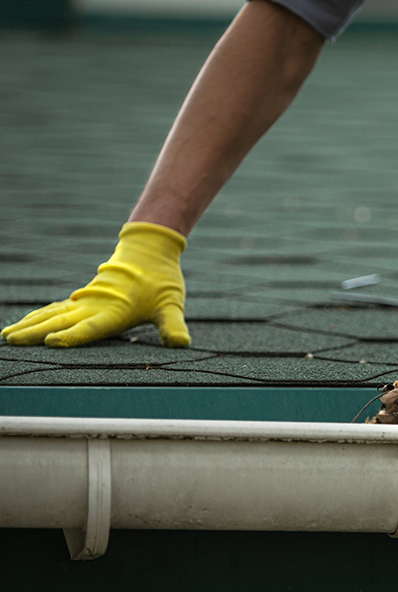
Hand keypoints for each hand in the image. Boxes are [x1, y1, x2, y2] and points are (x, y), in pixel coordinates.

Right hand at [2, 222, 190, 347]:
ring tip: (6, 337)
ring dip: (29, 325)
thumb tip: (182, 343)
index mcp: (116, 311)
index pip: (92, 327)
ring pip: (53, 314)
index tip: (52, 342)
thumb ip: (173, 325)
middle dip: (36, 333)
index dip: (73, 335)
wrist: (149, 251)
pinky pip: (55, 309)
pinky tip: (22, 325)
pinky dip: (37, 317)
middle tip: (11, 341)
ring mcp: (86, 301)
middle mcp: (96, 306)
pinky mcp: (83, 299)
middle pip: (62, 321)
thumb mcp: (171, 304)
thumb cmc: (162, 281)